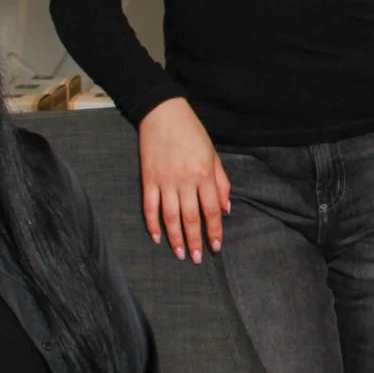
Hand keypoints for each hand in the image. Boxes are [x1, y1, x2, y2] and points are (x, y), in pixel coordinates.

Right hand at [137, 98, 228, 263]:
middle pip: (190, 217)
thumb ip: (221, 182)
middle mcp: (185, 180)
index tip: (215, 247)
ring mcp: (165, 180)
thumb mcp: (213, 154)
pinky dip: (152, 223)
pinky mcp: (148, 178)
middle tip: (196, 259)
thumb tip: (226, 209)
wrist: (163, 113)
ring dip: (175, 237)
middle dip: (194, 240)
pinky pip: (149, 206)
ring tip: (179, 254)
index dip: (213, 231)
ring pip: (170, 216)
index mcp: (204, 174)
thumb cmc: (192, 133)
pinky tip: (156, 237)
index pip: (211, 210)